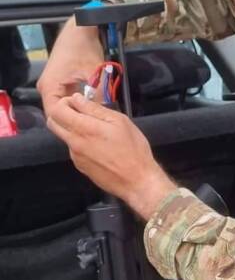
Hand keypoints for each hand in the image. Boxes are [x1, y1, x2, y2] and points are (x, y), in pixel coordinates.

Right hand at [38, 18, 103, 118]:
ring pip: (63, 104)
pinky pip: (66, 96)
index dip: (70, 122)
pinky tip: (90, 106)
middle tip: (92, 127)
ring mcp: (51, 84)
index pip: (54, 114)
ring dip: (77, 110)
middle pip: (58, 111)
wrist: (80, 26)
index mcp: (49, 86)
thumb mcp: (94, 71)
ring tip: (93, 118)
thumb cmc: (84, 46)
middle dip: (74, 118)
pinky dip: (77, 102)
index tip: (86, 128)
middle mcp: (46, 87)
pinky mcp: (58, 80)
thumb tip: (107, 111)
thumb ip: (100, 94)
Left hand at [47, 94, 175, 219]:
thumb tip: (77, 98)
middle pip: (52, 123)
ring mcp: (75, 156)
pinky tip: (99, 146)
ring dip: (73, 128)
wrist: (136, 181)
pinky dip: (81, 143)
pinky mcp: (79, 166)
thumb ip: (95, 109)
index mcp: (83, 128)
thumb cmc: (132, 148)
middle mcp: (74, 142)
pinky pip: (73, 149)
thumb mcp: (119, 121)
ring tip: (96, 131)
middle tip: (81, 112)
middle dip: (62, 113)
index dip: (65, 101)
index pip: (57, 110)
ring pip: (64, 136)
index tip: (80, 102)